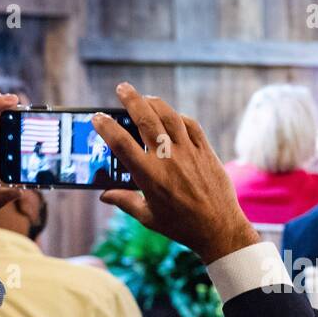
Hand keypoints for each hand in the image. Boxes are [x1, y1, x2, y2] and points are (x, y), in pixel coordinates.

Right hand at [94, 82, 258, 264]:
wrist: (219, 228)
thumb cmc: (182, 226)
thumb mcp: (148, 217)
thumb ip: (125, 202)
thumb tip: (104, 195)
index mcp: (149, 176)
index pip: (121, 144)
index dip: (107, 127)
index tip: (98, 117)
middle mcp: (168, 159)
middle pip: (146, 120)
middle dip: (131, 100)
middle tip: (122, 88)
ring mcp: (189, 153)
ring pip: (169, 117)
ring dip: (155, 103)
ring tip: (145, 97)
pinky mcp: (206, 151)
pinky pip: (191, 125)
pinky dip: (179, 117)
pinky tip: (171, 115)